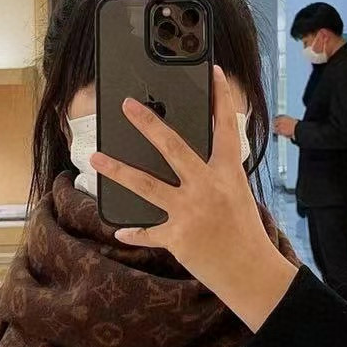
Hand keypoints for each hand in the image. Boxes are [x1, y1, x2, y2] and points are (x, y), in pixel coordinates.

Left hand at [92, 68, 298, 331]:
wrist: (251, 273)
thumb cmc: (246, 233)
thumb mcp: (237, 195)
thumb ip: (214, 176)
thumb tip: (188, 163)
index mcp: (228, 174)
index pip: (225, 129)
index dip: (221, 99)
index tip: (215, 73)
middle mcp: (206, 187)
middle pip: (172, 147)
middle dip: (148, 123)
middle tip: (127, 105)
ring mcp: (189, 211)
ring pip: (145, 185)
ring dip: (118, 170)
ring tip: (95, 157)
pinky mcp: (177, 237)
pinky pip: (149, 232)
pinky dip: (135, 232)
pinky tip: (120, 230)